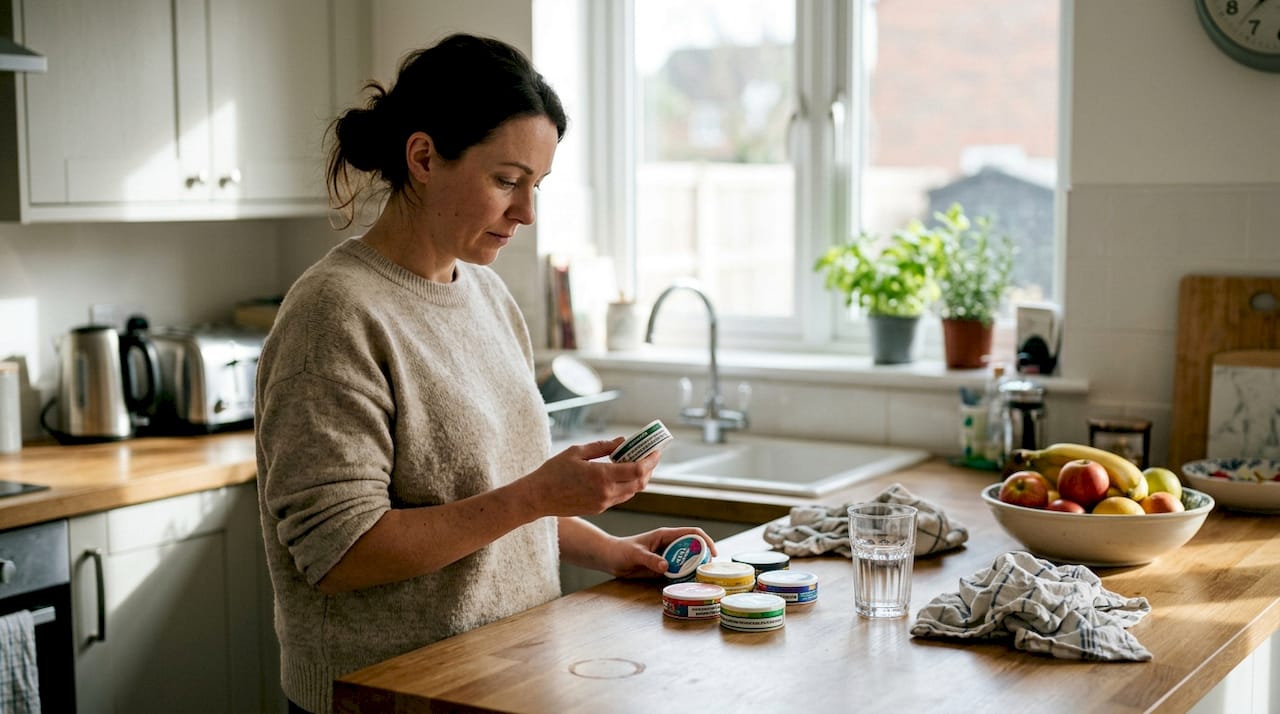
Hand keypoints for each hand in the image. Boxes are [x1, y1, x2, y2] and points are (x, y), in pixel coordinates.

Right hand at [523, 438, 659, 516]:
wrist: (538, 497)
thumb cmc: (553, 471)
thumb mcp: (577, 451)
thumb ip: (602, 447)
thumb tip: (622, 441)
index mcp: (602, 476)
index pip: (638, 470)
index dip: (651, 460)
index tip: (656, 451)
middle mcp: (606, 493)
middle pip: (640, 483)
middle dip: (650, 469)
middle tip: (651, 456)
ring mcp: (603, 503)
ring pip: (632, 492)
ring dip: (640, 478)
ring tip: (639, 463)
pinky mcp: (599, 509)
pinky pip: (620, 497)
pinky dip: (628, 486)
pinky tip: (623, 475)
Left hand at [602, 527, 718, 578]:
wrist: (610, 558)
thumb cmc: (621, 551)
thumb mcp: (636, 555)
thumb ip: (650, 560)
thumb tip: (666, 567)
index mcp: (666, 535)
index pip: (692, 533)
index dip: (706, 541)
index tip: (713, 554)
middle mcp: (670, 544)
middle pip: (694, 548)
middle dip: (704, 558)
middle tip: (709, 572)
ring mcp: (667, 556)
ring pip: (687, 561)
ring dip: (695, 569)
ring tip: (701, 580)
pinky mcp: (663, 567)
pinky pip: (678, 571)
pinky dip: (685, 577)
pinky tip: (687, 585)